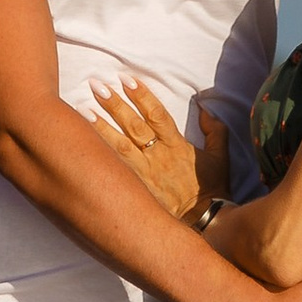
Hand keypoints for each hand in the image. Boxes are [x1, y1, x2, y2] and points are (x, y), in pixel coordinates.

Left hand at [89, 77, 229, 225]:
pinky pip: (115, 168)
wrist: (204, 222)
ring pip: (119, 145)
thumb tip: (204, 108)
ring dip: (100, 126)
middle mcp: (158, 156)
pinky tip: (85, 141)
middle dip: (115, 104)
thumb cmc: (211, 189)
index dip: (142, 96)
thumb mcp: (220, 158)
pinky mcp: (136, 188)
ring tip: (82, 108)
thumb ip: (215, 131)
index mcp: (177, 145)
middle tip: (96, 85)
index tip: (127, 79)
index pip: (157, 115)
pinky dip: (100, 153)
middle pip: (133, 125)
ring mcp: (145, 173)